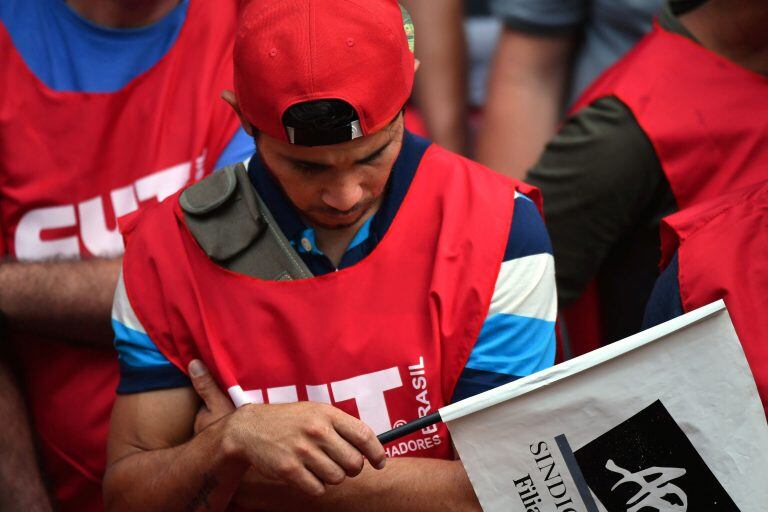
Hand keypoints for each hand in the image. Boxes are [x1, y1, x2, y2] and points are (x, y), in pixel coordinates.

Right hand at [187, 360, 387, 496]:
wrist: (250, 429)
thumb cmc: (289, 422)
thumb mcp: (316, 413)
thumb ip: (341, 427)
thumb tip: (372, 447)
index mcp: (327, 414)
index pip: (364, 435)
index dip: (377, 453)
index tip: (380, 462)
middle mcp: (317, 431)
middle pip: (354, 463)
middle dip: (351, 468)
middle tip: (341, 464)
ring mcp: (302, 450)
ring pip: (337, 478)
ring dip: (331, 477)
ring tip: (317, 465)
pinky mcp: (289, 469)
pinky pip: (318, 489)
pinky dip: (316, 486)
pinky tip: (306, 474)